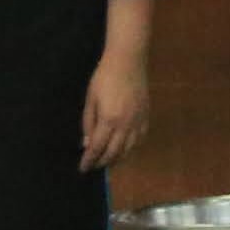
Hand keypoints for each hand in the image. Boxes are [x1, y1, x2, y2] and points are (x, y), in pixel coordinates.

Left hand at [78, 49, 150, 170]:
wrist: (128, 60)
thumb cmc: (104, 78)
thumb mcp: (90, 99)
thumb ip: (88, 123)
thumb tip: (87, 143)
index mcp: (109, 120)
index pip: (97, 147)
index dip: (89, 160)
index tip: (82, 168)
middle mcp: (126, 124)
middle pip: (114, 152)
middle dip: (102, 162)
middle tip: (93, 167)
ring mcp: (138, 121)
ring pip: (130, 148)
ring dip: (118, 158)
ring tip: (108, 161)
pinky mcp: (146, 115)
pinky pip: (140, 138)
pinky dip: (132, 147)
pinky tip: (125, 148)